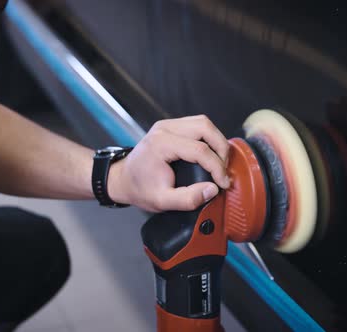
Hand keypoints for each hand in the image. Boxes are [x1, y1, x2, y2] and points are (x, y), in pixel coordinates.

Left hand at [108, 115, 230, 211]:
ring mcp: (167, 124)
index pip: (200, 149)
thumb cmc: (139, 188)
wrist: (123, 179)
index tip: (223, 183)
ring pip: (203, 123)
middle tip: (224, 170)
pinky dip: (209, 138)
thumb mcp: (162, 201)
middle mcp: (164, 128)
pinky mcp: (171, 126)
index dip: (217, 167)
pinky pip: (197, 125)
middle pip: (205, 128)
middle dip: (221, 149)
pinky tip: (210, 155)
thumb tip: (212, 190)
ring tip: (219, 162)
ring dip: (217, 141)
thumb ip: (188, 199)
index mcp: (161, 144)